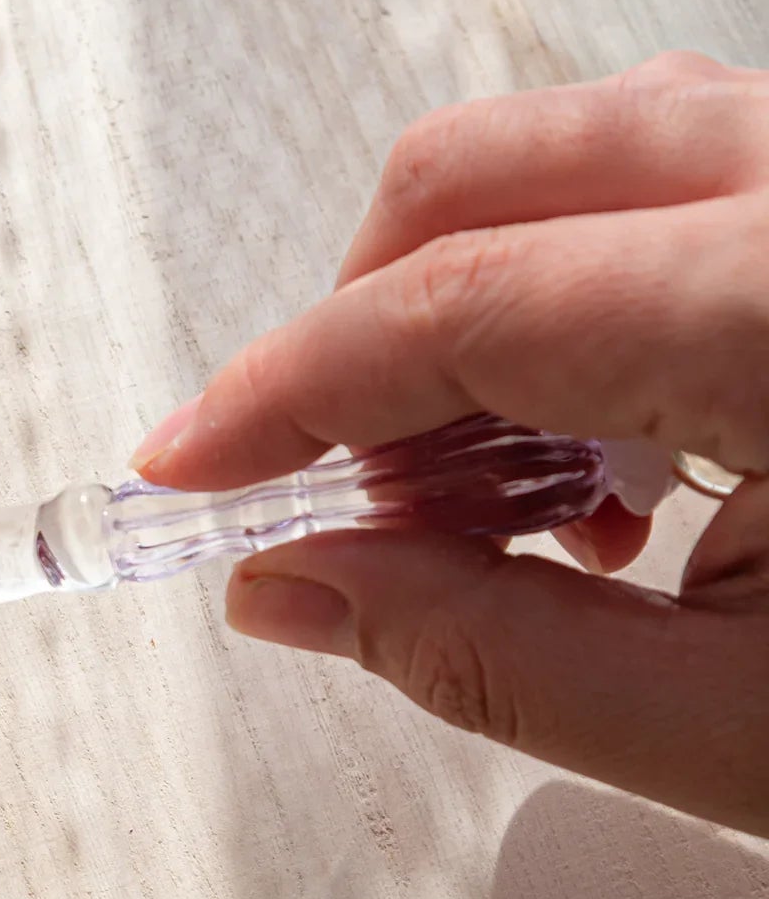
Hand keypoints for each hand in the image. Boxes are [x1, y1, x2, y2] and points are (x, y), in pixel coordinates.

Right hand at [131, 51, 768, 836]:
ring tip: (504, 512)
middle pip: (490, 170)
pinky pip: (673, 190)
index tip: (186, 470)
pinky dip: (580, 310)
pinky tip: (618, 468)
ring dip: (472, 325)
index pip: (450, 307)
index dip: (280, 396)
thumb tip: (295, 593)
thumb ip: (482, 654)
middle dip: (364, 332)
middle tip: (347, 505)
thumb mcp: (746, 734)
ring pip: (578, 164)